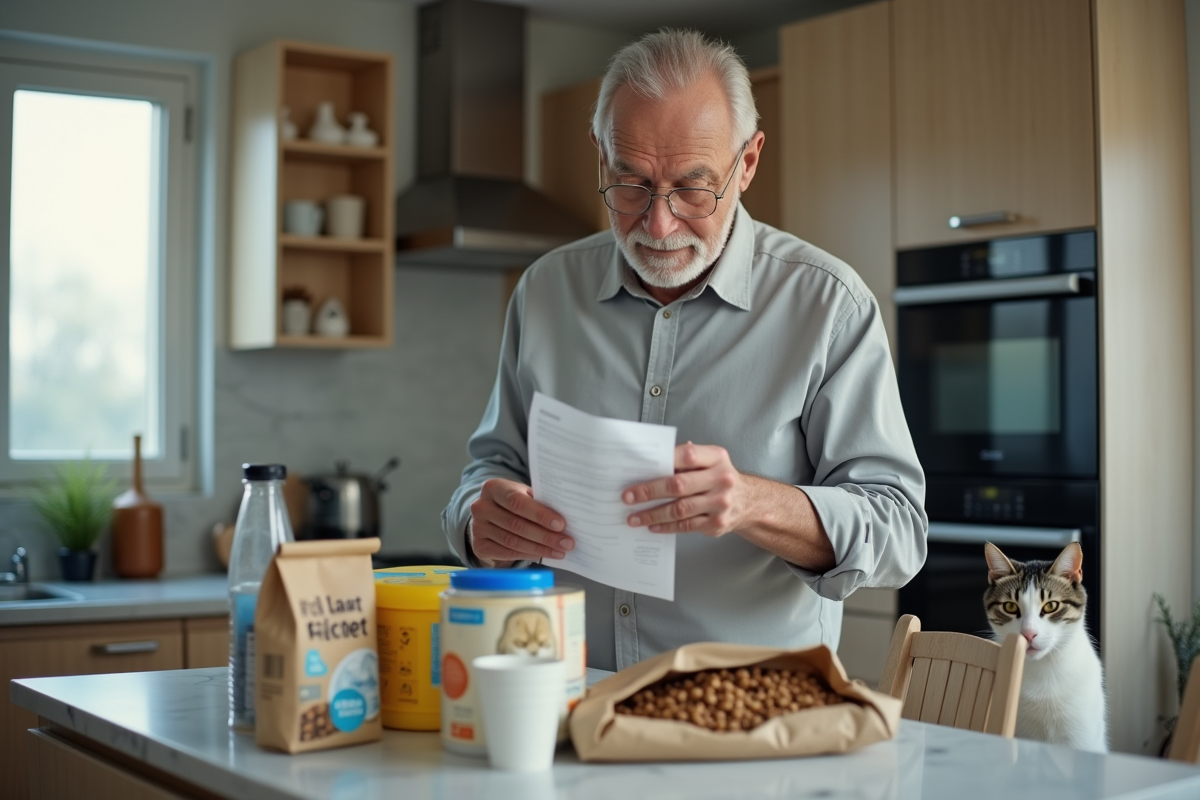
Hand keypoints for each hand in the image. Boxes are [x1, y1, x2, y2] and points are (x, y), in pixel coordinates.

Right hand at [469, 478, 572, 564]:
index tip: (561, 525)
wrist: (489, 515)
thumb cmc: (514, 502)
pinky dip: (528, 555)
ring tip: (559, 551)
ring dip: (540, 548)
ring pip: (513, 542)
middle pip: (517, 525)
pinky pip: (507, 553)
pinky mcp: (479, 545)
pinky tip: (543, 554)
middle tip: (566, 543)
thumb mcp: (523, 494)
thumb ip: (539, 502)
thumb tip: (565, 518)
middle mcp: (481, 507)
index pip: (518, 502)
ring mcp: (477, 528)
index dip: (540, 515)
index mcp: (493, 488)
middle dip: (545, 536)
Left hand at [622, 443, 752, 536]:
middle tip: (628, 497)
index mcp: (717, 458)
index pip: (687, 456)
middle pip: (679, 485)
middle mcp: (721, 480)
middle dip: (649, 491)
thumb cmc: (720, 477)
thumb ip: (687, 458)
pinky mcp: (716, 524)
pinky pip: (686, 526)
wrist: (749, 502)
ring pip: (679, 509)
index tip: (639, 469)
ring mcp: (720, 504)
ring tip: (634, 517)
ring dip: (653, 514)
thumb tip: (653, 460)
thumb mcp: (711, 461)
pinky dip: (666, 527)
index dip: (662, 461)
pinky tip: (652, 526)